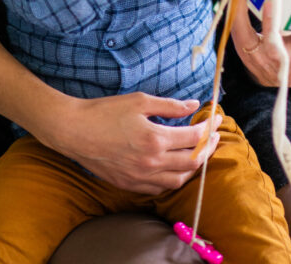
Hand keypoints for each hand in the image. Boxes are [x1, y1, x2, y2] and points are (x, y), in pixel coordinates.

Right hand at [45, 92, 221, 193]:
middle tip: (214, 136)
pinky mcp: (130, 184)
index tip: (215, 119)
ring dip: (193, 167)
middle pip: (191, 162)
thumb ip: (170, 106)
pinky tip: (175, 168)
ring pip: (178, 180)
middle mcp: (152, 162)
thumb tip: (194, 105)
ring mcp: (141, 177)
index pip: (193, 138)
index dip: (209, 128)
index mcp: (155, 139)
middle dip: (207, 148)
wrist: (74, 131)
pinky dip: (173, 179)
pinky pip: (160, 188)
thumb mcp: (140, 101)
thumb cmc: (105, 111)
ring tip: (199, 153)